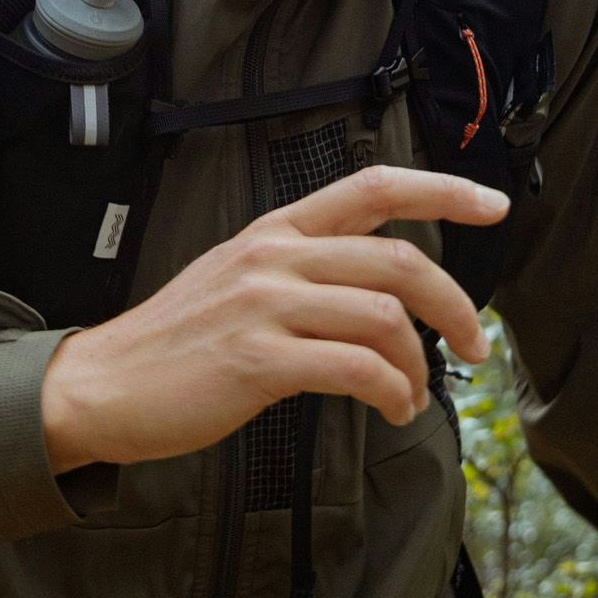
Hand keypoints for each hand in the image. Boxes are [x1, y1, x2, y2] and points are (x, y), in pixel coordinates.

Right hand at [38, 165, 504, 472]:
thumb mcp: (239, 280)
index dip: (443, 190)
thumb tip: (381, 297)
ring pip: (384, 318)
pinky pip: (356, 369)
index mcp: (276, 231)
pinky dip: (393, 393)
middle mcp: (274, 256)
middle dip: (455, 304)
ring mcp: (264, 305)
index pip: (374, 187)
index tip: (494, 203)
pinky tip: (393, 410)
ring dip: (420, 365)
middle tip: (475, 345)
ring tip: (415, 396)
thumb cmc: (177, 345)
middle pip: (398, 261)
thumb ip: (303, 272)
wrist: (103, 386)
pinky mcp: (257, 360)